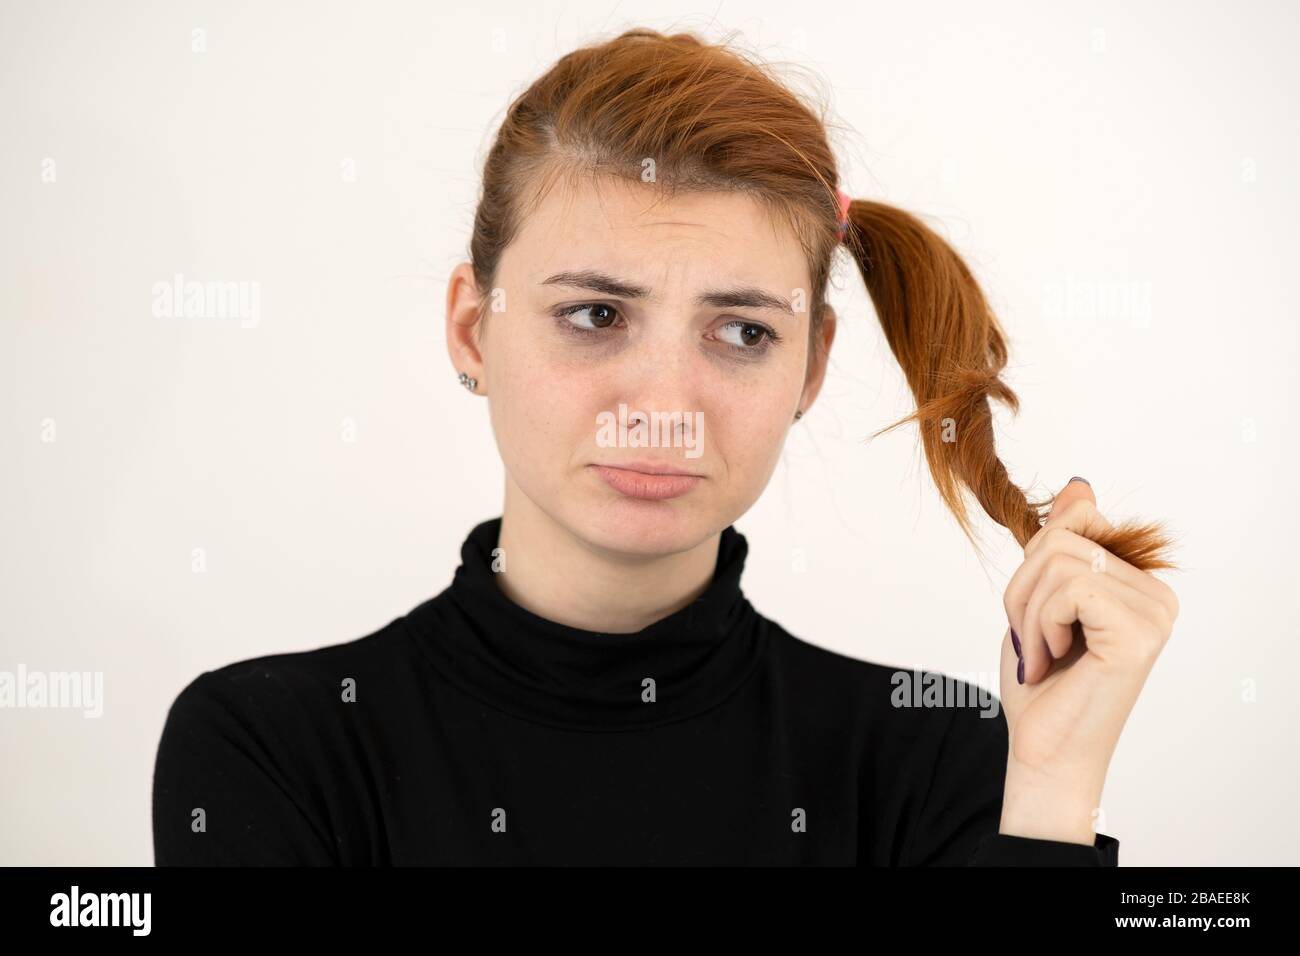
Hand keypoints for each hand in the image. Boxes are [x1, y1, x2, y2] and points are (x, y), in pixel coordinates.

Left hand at [996, 478, 1179, 843]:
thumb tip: (1080, 484)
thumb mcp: (1040, 597)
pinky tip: (1052, 660)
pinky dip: (1041, 624)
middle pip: (1060, 537)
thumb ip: (1063, 542)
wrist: (1042, 750)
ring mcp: (1154, 612)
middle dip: (1022, 589)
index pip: (1074, 522)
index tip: (1037, 617)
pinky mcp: (1138, 632)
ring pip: (1058, 560)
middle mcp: (1158, 594)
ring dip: (1027, 612)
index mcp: (1139, 582)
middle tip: (1032, 642)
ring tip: (1041, 654)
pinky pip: (1069, 588)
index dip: (1033, 564)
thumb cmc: (1042, 684)